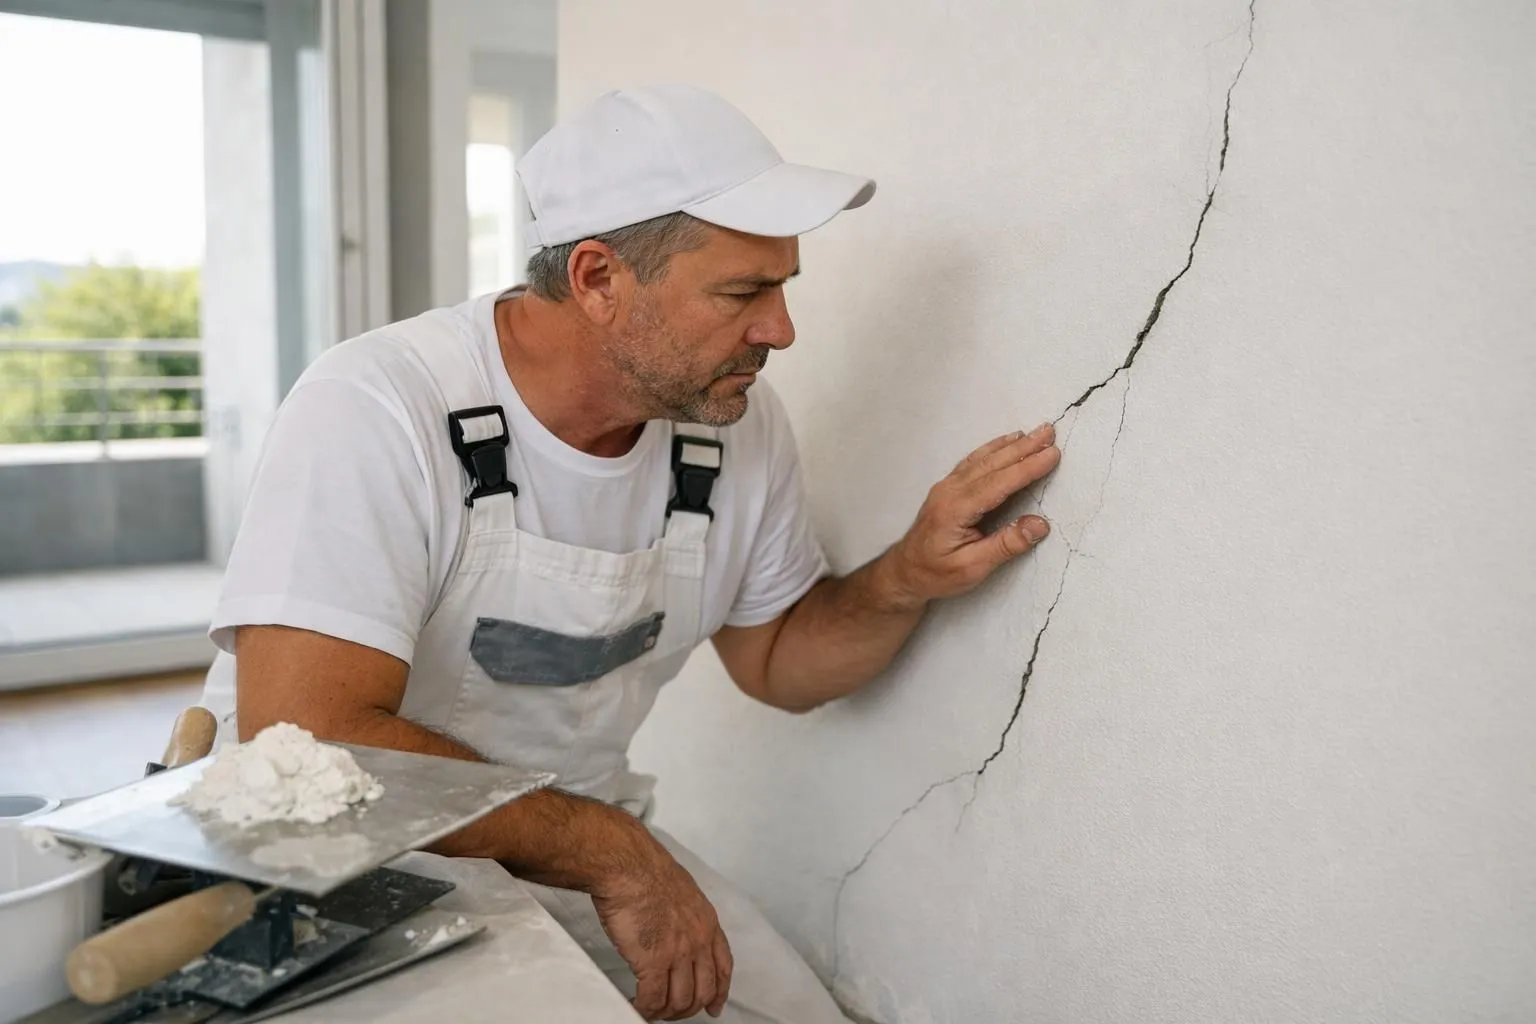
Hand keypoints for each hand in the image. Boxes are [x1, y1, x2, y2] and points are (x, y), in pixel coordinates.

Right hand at [591, 842, 733, 1019]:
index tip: (715, 1006)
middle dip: (688, 1008)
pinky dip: (645, 1009)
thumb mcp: (683, 891)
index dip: (720, 992)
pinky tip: (636, 1005)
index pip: (723, 967)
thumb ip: (686, 915)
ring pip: (680, 1000)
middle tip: (671, 1012)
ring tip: (651, 1009)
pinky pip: (653, 998)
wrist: (628, 866)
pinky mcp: (652, 961)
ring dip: (665, 1011)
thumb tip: (675, 928)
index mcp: (707, 922)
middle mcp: (698, 940)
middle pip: (703, 991)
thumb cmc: (646, 871)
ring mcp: (677, 953)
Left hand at [883, 423, 1060, 606]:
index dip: (1027, 468)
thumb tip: (1040, 524)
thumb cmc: (936, 574)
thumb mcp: (972, 568)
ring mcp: (946, 486)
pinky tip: (1007, 441)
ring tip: (1036, 432)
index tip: (1052, 454)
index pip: (998, 483)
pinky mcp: (947, 487)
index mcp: (955, 509)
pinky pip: (974, 461)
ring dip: (1011, 444)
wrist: (904, 572)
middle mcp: (949, 491)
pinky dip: (993, 448)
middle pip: (992, 464)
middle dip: (1024, 448)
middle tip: (1050, 433)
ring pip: (983, 459)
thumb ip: (1005, 545)